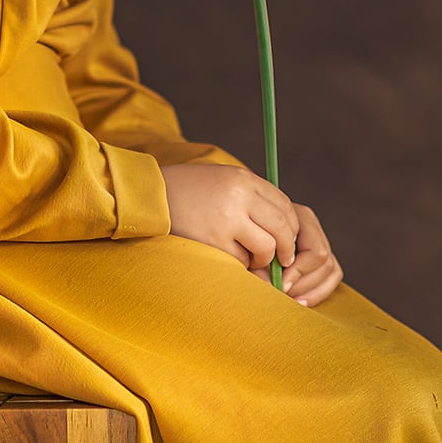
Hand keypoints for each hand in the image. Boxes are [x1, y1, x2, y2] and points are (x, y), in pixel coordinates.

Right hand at [159, 163, 297, 273]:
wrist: (150, 197)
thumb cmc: (189, 191)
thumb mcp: (223, 181)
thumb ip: (251, 196)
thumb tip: (283, 227)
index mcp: (243, 179)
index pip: (285, 205)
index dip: (291, 227)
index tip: (288, 240)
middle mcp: (239, 196)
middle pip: (282, 226)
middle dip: (286, 247)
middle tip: (282, 259)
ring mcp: (226, 219)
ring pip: (266, 247)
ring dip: (264, 259)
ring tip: (253, 259)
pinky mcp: (213, 241)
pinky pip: (241, 260)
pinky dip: (240, 264)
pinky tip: (228, 257)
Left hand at [250, 202, 342, 306]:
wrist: (245, 229)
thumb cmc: (247, 239)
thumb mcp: (252, 247)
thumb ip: (262, 265)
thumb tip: (274, 286)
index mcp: (300, 218)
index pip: (315, 251)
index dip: (299, 272)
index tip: (280, 284)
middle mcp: (313, 228)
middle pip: (325, 262)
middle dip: (303, 284)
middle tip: (282, 295)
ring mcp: (320, 242)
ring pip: (331, 270)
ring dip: (310, 291)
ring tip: (289, 301)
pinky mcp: (322, 258)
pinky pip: (332, 277)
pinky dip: (317, 293)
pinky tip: (299, 302)